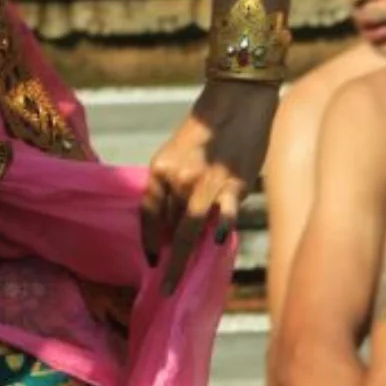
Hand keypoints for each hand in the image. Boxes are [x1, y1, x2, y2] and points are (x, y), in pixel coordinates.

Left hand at [141, 79, 277, 293]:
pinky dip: (220, 227)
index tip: (151, 262)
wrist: (238, 97)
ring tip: (176, 283)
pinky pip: (224, 211)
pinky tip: (217, 242)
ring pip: (190, 226)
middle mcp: (177, 176)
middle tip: (164, 288)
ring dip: (183, 258)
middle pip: (168, 225)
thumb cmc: (211, 128)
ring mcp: (205, 180)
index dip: (148, 240)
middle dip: (168, 258)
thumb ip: (177, 185)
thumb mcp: (181, 155)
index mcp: (160, 169)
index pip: (148, 213)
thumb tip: (176, 223)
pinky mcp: (234, 182)